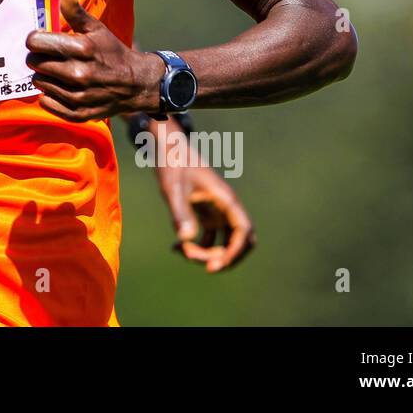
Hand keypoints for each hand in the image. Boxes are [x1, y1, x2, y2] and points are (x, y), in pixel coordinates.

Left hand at [25, 0, 157, 121]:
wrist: (136, 84)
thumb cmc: (111, 52)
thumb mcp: (96, 28)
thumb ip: (76, 11)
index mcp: (82, 48)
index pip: (35, 42)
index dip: (35, 39)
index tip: (42, 39)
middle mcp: (79, 74)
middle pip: (34, 63)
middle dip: (38, 57)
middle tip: (50, 56)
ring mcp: (78, 96)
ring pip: (39, 82)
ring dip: (44, 76)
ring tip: (58, 71)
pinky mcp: (77, 114)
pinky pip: (46, 103)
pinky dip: (49, 95)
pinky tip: (61, 87)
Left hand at [157, 157, 255, 271]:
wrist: (168, 147)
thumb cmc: (173, 163)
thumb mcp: (173, 188)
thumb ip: (180, 213)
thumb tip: (186, 239)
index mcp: (225, 199)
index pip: (243, 231)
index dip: (234, 252)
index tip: (214, 265)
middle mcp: (226, 207)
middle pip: (239, 241)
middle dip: (222, 257)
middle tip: (195, 259)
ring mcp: (217, 211)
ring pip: (223, 242)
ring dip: (207, 254)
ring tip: (181, 251)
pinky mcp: (206, 214)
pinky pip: (209, 238)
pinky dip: (197, 247)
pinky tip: (176, 247)